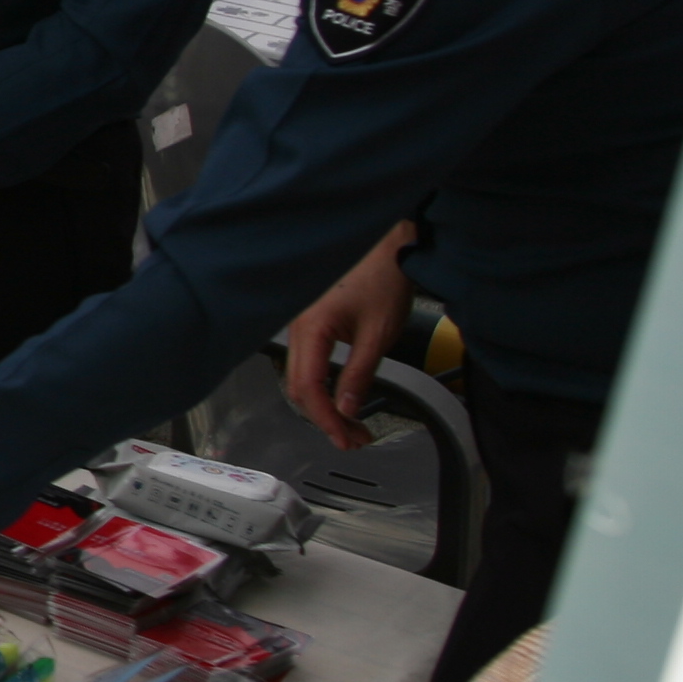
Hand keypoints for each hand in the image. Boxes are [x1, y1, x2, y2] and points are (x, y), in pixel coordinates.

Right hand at [283, 223, 419, 450]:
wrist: (385, 242)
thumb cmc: (382, 276)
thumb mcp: (378, 333)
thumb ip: (359, 374)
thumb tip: (347, 409)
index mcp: (311, 329)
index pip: (309, 388)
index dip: (326, 419)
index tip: (345, 438)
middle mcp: (298, 327)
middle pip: (298, 387)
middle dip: (325, 418)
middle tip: (353, 439)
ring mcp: (300, 323)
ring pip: (301, 376)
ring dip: (324, 404)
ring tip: (352, 424)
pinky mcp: (310, 321)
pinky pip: (307, 361)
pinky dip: (322, 385)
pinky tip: (339, 395)